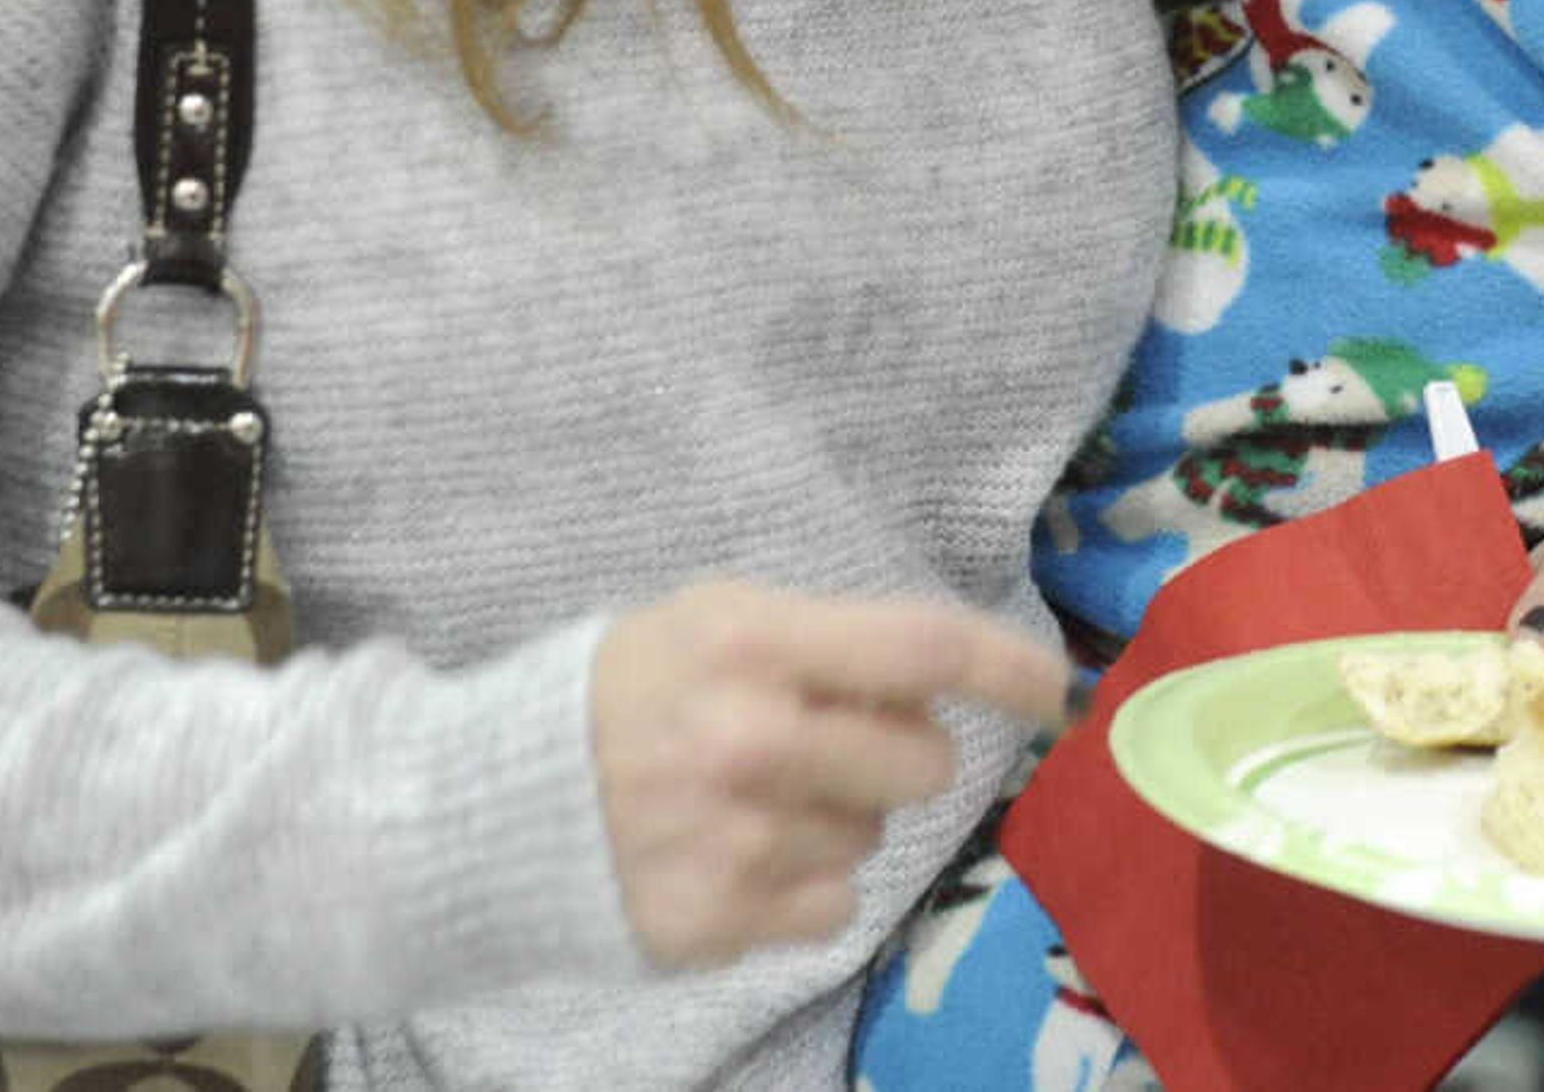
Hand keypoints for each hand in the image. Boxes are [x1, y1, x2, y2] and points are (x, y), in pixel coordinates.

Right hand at [589, 579, 1069, 966]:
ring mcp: (735, 842)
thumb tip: (951, 677)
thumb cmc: (627, 689)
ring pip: (877, 840)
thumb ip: (831, 640)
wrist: (483, 802)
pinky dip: (801, 886)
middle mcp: (751, 742)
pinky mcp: (716, 923)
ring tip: (750, 801)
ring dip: (838, 821)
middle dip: (901, 754)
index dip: (1011, 668)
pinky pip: (834, 907)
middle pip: (924, 762)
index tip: (1060, 689)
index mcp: (752, 643)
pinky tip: (732, 856)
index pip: (926, 645)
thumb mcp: (717, 619)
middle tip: (829, 744)